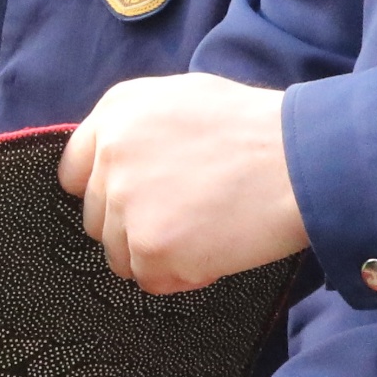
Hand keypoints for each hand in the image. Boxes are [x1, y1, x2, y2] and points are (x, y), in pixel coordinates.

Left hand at [59, 73, 307, 290]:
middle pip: (97, 219)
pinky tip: (216, 247)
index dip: (105, 192)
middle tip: (187, 216)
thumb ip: (137, 127)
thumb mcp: (183, 97)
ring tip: (207, 229)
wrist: (301, 162)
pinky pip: (151, 279)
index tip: (134, 202)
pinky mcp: (149, 247)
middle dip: (134, 226)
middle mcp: (109, 156)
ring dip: (158, 253)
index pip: (74, 172)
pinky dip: (182, 275)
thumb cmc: (255, 130)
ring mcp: (125, 203)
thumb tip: (113, 162)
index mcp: (115, 115)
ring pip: (120, 254)